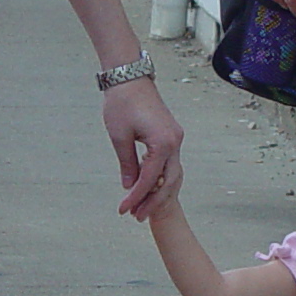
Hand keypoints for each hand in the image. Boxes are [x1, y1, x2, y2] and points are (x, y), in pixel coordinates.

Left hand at [102, 77, 183, 218]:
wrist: (130, 77)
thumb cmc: (121, 103)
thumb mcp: (119, 137)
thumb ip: (127, 164)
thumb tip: (129, 187)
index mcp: (163, 143)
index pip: (150, 179)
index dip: (136, 197)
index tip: (123, 210)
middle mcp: (175, 142)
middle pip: (168, 182)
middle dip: (152, 202)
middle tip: (136, 218)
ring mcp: (175, 138)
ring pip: (172, 174)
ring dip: (158, 192)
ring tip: (142, 208)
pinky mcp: (171, 135)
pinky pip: (169, 163)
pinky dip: (160, 178)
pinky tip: (149, 189)